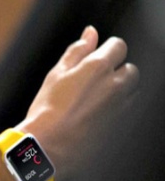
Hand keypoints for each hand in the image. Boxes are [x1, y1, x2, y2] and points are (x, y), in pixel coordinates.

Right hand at [19, 26, 138, 178]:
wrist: (49, 146)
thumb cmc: (47, 111)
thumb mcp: (56, 75)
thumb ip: (77, 51)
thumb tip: (90, 33)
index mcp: (98, 67)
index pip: (118, 46)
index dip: (107, 51)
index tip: (95, 59)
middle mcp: (116, 84)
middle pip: (130, 69)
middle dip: (117, 72)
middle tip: (93, 83)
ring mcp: (122, 106)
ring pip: (132, 91)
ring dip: (120, 91)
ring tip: (95, 101)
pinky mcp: (122, 125)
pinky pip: (127, 111)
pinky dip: (117, 110)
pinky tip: (97, 116)